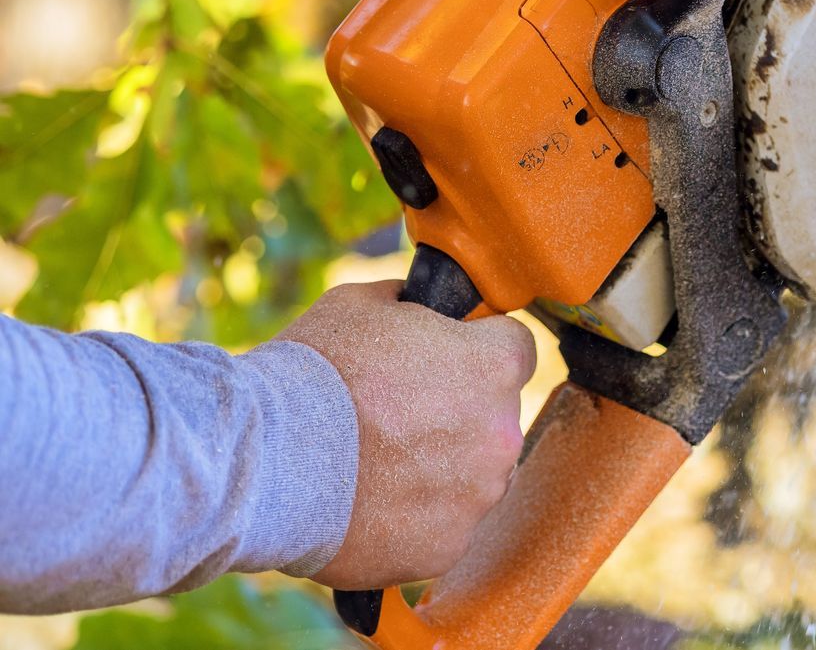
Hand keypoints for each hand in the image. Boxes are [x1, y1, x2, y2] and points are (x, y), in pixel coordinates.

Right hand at [276, 280, 536, 588]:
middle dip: (456, 416)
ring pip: (472, 477)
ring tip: (374, 466)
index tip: (441, 363)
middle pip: (494, 419)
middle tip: (395, 419)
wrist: (265, 461)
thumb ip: (412, 307)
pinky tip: (369, 505)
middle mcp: (503, 432)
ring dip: (437, 471)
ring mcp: (479, 495)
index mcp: (496, 364)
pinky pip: (442, 527)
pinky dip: (413, 520)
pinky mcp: (448, 547)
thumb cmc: (314, 374)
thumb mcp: (362, 305)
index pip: (513, 350)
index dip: (474, 352)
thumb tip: (415, 307)